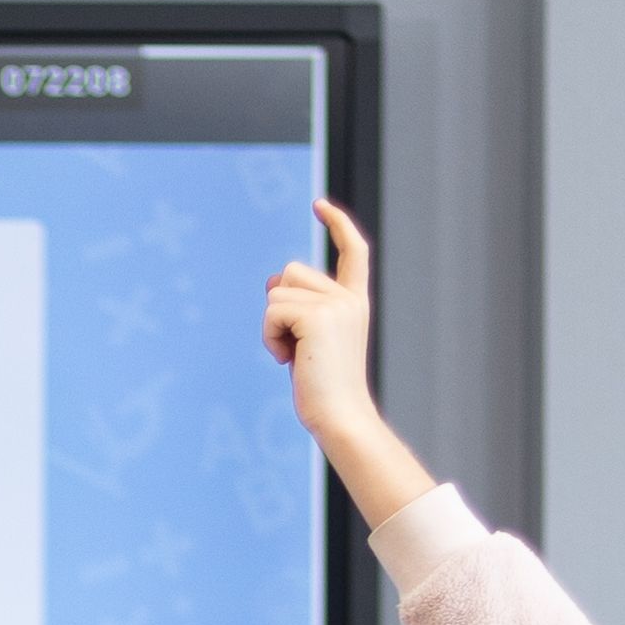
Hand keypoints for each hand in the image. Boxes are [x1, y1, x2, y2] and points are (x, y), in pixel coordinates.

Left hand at [263, 200, 430, 519]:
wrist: (340, 418)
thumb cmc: (322, 390)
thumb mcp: (307, 342)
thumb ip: (295, 309)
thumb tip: (271, 283)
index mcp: (354, 303)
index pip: (352, 252)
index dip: (337, 224)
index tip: (319, 205)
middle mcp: (348, 299)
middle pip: (291, 272)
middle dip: (279, 305)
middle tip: (295, 346)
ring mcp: (336, 305)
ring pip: (277, 293)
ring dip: (272, 326)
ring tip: (294, 356)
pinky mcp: (318, 317)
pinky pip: (272, 312)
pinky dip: (270, 337)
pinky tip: (288, 360)